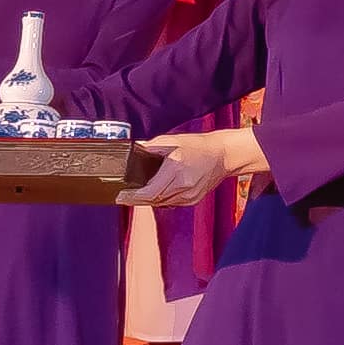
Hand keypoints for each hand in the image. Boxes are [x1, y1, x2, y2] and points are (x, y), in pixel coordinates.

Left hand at [133, 125, 266, 203]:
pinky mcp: (192, 200)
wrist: (223, 155)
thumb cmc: (198, 145)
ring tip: (133, 195)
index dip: (133, 197)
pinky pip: (170, 203)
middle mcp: (183, 187)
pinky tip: (153, 194)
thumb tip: (132, 151)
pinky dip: (160, 199)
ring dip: (147, 200)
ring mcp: (189, 196)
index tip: (120, 196)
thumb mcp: (171, 141)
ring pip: (160, 203)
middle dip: (136, 199)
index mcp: (176, 171)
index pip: (150, 192)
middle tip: (122, 196)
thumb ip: (150, 148)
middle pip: (153, 200)